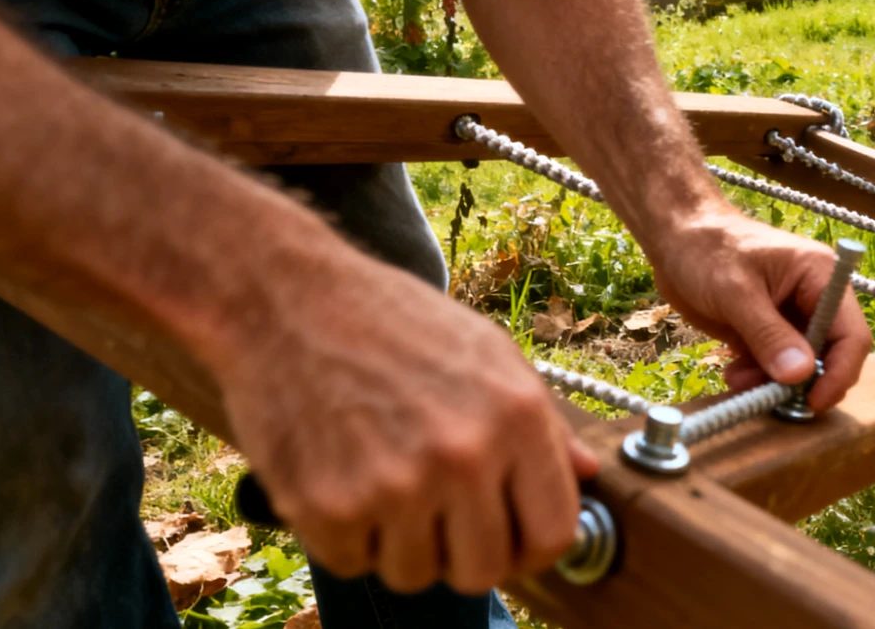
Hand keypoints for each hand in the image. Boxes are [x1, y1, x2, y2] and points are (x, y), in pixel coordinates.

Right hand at [214, 255, 598, 594]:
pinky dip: (345, 535)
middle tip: (436, 512)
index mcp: (516, 416)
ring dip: (400, 544)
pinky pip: (353, 563)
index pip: (553, 536)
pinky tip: (340, 475)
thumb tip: (588, 474)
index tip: (508, 535)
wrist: (286, 299)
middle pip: (485, 571)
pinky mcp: (329, 507)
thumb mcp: (486, 351)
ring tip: (382, 479)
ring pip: (416, 575)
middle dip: (463, 552)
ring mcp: (395, 486)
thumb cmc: (392, 320)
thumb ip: (542, 423)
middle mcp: (464, 456)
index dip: (531, 546)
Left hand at [645, 202, 873, 410]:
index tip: (813, 403)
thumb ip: (769, 334)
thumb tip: (800, 375)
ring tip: (738, 380)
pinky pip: (777, 366)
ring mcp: (792, 317)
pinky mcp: (769, 331)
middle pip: (831, 355)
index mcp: (821, 277)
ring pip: (802, 367)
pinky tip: (733, 372)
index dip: (839, 372)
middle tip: (767, 397)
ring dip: (774, 382)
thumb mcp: (736, 292)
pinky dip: (759, 377)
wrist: (674, 237)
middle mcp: (814, 299)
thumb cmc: (706, 249)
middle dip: (802, 382)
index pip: (851, 334)